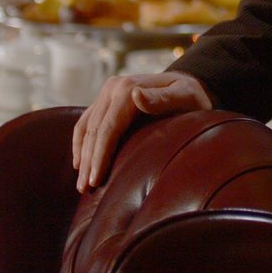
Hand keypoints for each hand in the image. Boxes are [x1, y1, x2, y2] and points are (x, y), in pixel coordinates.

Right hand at [70, 71, 213, 192]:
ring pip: (86, 127)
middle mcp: (113, 87)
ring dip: (81, 156)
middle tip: (84, 189)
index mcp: (127, 88)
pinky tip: (79, 162)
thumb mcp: (184, 96)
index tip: (95, 180)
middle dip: (88, 162)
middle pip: (94, 130)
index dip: (99, 156)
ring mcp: (107, 92)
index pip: (108, 128)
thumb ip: (162, 98)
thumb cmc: (191, 96)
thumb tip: (136, 95)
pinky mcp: (106, 99)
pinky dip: (80, 142)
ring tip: (81, 183)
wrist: (190, 83)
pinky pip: (86, 122)